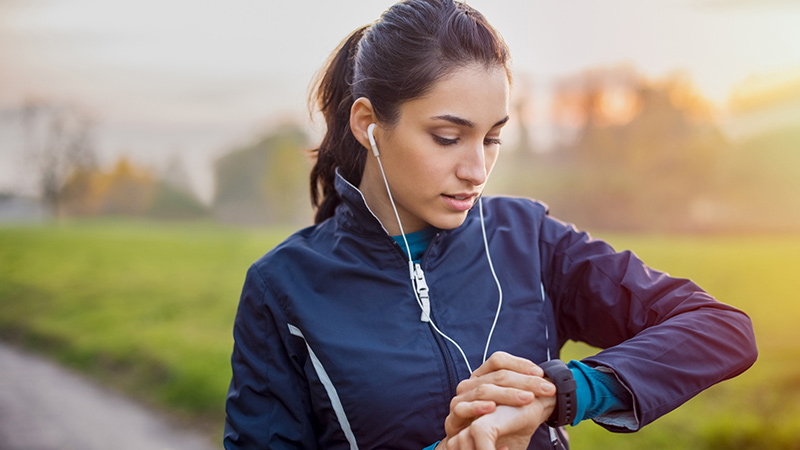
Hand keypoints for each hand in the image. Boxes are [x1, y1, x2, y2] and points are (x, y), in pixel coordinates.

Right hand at [439, 352, 555, 448]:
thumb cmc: (498, 427)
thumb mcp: (512, 407)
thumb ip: (524, 392)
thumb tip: (550, 380)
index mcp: (482, 377)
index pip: (498, 360)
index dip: (520, 364)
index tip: (540, 373)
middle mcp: (469, 385)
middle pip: (497, 375)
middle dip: (525, 381)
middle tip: (546, 389)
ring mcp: (459, 401)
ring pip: (483, 390)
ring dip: (508, 394)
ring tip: (528, 398)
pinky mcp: (452, 420)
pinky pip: (462, 409)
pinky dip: (477, 408)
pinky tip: (492, 408)